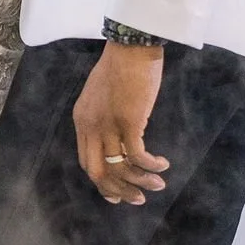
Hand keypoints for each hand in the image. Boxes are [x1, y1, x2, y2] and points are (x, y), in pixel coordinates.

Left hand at [74, 41, 168, 207]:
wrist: (131, 46)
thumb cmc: (121, 66)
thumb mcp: (101, 95)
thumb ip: (104, 117)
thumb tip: (118, 138)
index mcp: (82, 121)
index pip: (87, 162)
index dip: (102, 182)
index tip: (117, 194)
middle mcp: (91, 126)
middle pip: (99, 172)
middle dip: (119, 191)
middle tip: (138, 198)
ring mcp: (108, 125)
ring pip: (120, 168)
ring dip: (140, 181)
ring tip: (158, 184)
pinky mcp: (128, 122)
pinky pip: (138, 155)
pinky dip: (150, 165)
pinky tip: (162, 165)